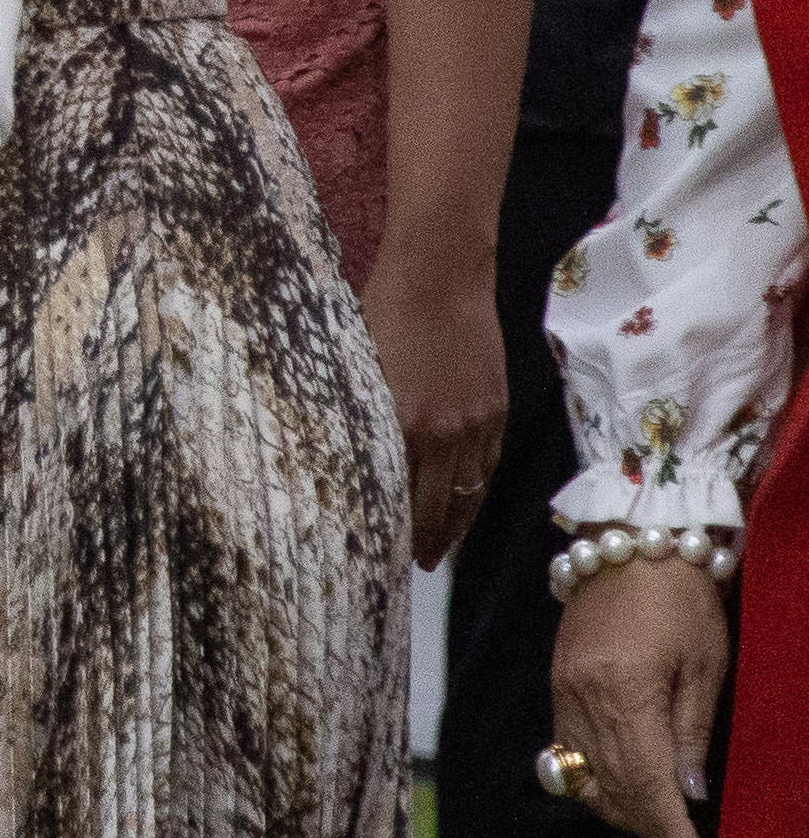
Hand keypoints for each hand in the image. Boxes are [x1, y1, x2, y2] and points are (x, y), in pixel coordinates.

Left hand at [358, 247, 506, 566]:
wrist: (441, 272)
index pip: (397, 493)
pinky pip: (488, 465)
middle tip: (411, 565)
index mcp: (402, 422)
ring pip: (469, 492)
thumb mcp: (355, 363)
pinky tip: (464, 506)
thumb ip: (357, 412)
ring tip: (438, 550)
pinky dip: (476, 492)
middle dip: (424, 540)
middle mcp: (444, 432)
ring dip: (454, 525)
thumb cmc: (384, 309)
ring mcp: (476, 422)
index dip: (389, 526)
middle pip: (437, 505)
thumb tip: (342, 449)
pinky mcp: (496, 408)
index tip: (375, 549)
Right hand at [551, 551, 727, 837]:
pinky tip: (624, 786)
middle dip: (646, 825)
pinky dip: (595, 777)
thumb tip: (689, 792)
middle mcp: (582, 696)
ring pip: (583, 773)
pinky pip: (569, 747)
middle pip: (609, 785)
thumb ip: (692, 731)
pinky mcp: (556, 681)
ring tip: (657, 823)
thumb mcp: (707, 664)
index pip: (645, 781)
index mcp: (624, 690)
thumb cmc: (680, 597)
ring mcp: (562, 689)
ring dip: (619, 807)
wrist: (627, 542)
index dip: (668, 828)